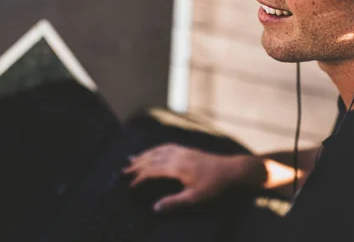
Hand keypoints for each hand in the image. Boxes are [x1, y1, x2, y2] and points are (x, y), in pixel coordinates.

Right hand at [122, 143, 242, 211]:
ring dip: (144, 155)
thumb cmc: (213, 185)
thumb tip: (155, 207)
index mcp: (177, 167)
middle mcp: (178, 156)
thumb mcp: (195, 198)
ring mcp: (183, 151)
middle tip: (124, 171)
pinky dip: (156, 149)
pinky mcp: (188, 150)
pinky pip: (167, 146)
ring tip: (132, 159)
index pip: (152, 170)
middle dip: (137, 165)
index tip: (130, 185)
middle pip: (152, 158)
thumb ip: (174, 202)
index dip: (139, 178)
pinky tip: (154, 151)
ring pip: (158, 150)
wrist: (230, 169)